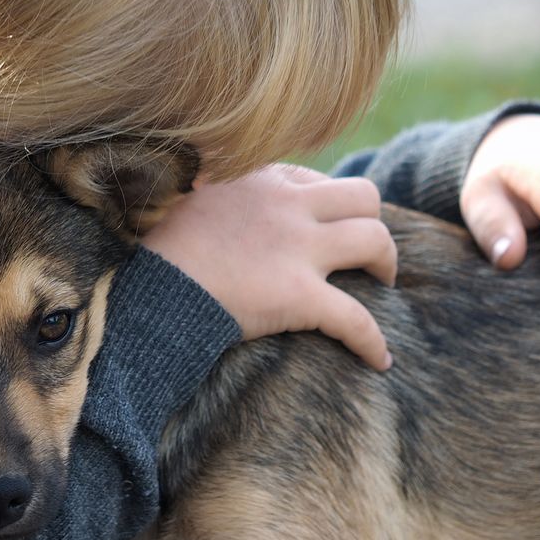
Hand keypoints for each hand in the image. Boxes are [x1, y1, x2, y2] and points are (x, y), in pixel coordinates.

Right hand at [143, 164, 396, 367]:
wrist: (153, 293)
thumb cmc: (159, 256)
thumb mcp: (187, 203)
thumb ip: (215, 195)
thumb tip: (212, 193)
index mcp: (260, 182)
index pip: (316, 179)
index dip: (328, 205)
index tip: (323, 228)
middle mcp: (288, 207)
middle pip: (363, 196)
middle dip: (373, 222)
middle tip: (367, 253)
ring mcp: (299, 250)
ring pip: (376, 241)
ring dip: (387, 264)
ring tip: (384, 286)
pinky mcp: (300, 297)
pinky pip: (356, 319)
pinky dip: (373, 342)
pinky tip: (381, 360)